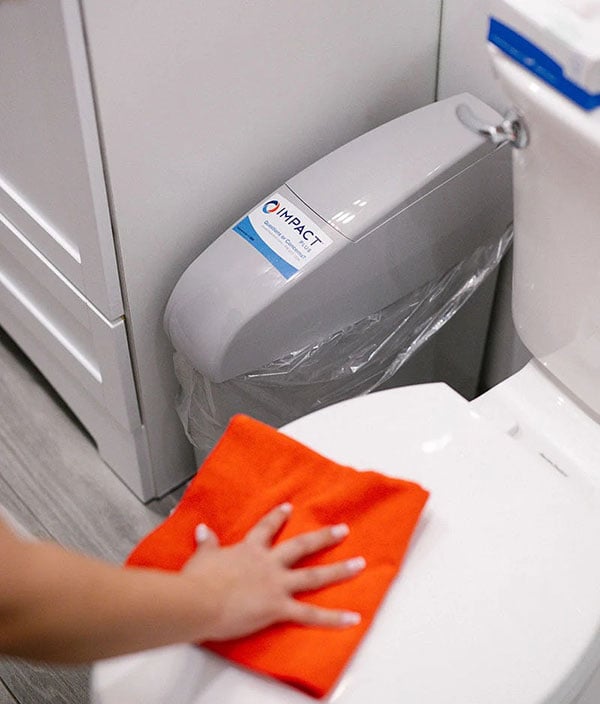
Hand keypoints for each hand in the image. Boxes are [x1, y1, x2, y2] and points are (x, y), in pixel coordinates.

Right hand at [182, 503, 364, 640]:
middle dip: (323, 537)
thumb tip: (202, 530)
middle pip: (301, 546)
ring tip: (359, 564)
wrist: (198, 600)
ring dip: (339, 570)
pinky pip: (310, 614)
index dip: (278, 517)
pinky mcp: (278, 607)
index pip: (266, 529)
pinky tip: (352, 618)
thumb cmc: (197, 580)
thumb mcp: (202, 557)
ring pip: (314, 575)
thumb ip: (207, 544)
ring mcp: (276, 584)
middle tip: (342, 530)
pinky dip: (333, 618)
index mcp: (249, 550)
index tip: (289, 507)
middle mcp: (268, 563)